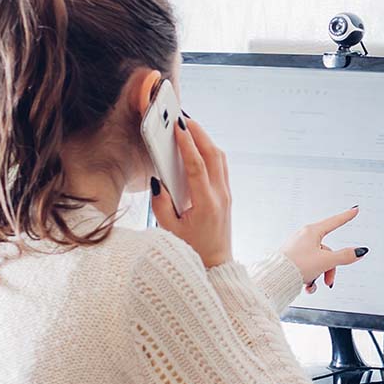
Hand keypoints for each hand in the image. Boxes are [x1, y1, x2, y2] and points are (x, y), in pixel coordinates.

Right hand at [150, 116, 232, 268]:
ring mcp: (226, 194)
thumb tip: (157, 181)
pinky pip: (221, 167)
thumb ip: (161, 204)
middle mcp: (220, 196)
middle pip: (214, 155)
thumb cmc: (191, 249)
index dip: (187, 143)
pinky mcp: (226, 195)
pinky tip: (198, 147)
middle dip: (200, 134)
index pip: (197, 165)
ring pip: (220, 159)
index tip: (179, 127)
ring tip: (190, 128)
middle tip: (183, 119)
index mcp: (206, 203)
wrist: (216, 264)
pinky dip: (210, 152)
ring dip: (206, 140)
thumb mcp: (169, 229)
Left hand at [280, 206, 368, 292]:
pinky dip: (310, 278)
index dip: (346, 216)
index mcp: (312, 232)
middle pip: (328, 251)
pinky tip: (307, 286)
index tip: (354, 210)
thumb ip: (345, 256)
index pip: (335, 222)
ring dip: (320, 275)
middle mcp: (304, 238)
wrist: (275, 278)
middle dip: (330, 268)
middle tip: (329, 280)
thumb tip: (359, 252)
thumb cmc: (295, 265)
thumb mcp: (325, 261)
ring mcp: (298, 248)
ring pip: (319, 262)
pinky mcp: (293, 259)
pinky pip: (309, 267)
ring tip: (313, 284)